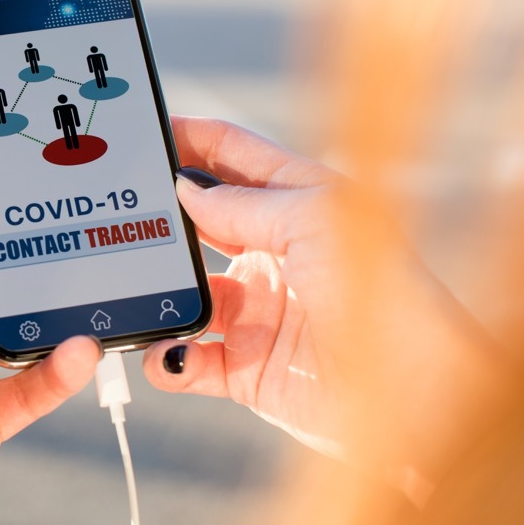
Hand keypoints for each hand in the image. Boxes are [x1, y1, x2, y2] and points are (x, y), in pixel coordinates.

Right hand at [145, 118, 499, 488]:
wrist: (412, 396)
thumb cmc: (384, 292)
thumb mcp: (314, 221)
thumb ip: (243, 203)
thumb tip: (185, 189)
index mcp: (297, 202)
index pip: (231, 155)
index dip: (187, 136)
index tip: (139, 127)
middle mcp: (272, 251)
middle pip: (197, 220)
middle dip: (157, 213)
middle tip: (111, 205)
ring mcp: (255, 309)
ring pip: (182, 290)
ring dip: (155, 291)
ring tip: (129, 286)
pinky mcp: (243, 366)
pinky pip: (186, 357)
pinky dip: (167, 356)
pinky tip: (167, 350)